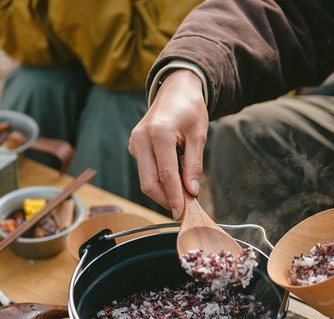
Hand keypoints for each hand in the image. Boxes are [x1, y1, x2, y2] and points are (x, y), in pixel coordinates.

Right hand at [129, 69, 207, 219]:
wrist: (176, 90)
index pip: (165, 175)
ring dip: (163, 191)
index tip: (181, 213)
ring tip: (182, 192)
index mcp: (158, 133)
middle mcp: (141, 138)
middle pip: (149, 183)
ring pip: (145, 180)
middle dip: (165, 199)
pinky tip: (173, 178)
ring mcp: (135, 143)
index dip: (173, 197)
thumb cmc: (189, 109)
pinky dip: (159, 181)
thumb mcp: (199, 135)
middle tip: (182, 209)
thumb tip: (191, 191)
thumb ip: (194, 165)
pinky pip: (145, 172)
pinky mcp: (134, 147)